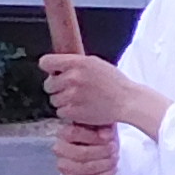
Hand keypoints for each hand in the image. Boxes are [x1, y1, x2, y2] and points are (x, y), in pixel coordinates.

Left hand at [42, 51, 166, 132]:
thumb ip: (75, 63)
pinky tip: (81, 107)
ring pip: (53, 99)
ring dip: (63, 101)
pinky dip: (68, 112)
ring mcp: (71, 96)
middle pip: (48, 84)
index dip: (49, 67)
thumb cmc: (114, 82)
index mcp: (77, 63)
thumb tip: (57, 66)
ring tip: (80, 99)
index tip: (54, 71)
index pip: (46, 62)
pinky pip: (60, 112)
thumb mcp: (95, 63)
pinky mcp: (72, 111)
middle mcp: (72, 78)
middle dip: (58, 87)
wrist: (127, 101)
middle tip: (72, 89)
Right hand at [48, 116, 120, 174]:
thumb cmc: (100, 137)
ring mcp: (63, 166)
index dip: (93, 136)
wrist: (101, 154)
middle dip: (103, 152)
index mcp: (64, 133)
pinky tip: (112, 170)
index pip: (73, 133)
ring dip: (105, 164)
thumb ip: (104, 126)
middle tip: (115, 149)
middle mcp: (59, 149)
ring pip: (85, 168)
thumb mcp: (103, 126)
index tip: (110, 137)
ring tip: (115, 159)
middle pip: (82, 153)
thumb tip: (107, 135)